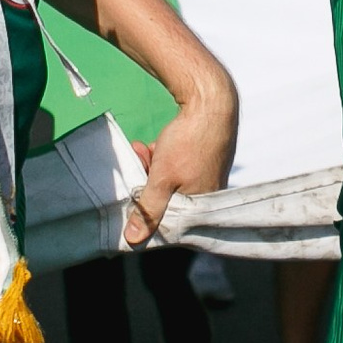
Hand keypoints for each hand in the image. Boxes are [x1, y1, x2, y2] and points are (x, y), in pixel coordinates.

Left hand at [122, 74, 241, 245]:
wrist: (211, 102)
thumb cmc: (191, 142)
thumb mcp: (163, 178)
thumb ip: (148, 210)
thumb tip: (133, 239)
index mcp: (203, 205)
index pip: (171, 222)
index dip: (148, 213)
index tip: (131, 201)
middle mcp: (209, 193)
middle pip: (169, 200)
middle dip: (147, 184)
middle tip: (136, 162)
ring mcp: (208, 175)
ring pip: (171, 181)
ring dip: (152, 168)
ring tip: (142, 150)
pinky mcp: (205, 159)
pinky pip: (179, 168)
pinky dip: (164, 159)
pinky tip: (154, 146)